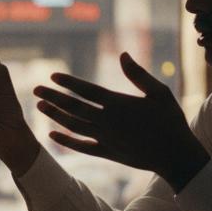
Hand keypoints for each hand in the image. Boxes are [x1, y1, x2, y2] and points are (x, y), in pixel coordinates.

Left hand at [34, 53, 209, 189]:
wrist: (176, 156)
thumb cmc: (171, 121)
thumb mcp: (159, 93)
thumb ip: (138, 74)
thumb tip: (123, 54)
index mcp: (120, 104)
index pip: (87, 91)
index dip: (68, 83)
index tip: (52, 76)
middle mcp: (108, 121)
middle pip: (75, 107)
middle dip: (54, 98)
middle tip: (35, 90)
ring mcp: (106, 138)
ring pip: (74, 125)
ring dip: (56, 116)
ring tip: (40, 107)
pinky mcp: (107, 152)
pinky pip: (82, 146)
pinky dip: (66, 141)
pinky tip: (52, 134)